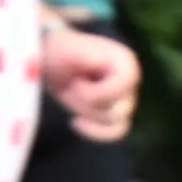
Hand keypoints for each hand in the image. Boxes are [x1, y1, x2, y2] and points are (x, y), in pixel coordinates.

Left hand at [42, 24, 138, 140]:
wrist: (52, 61)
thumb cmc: (60, 52)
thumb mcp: (69, 50)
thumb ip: (87, 56)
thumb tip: (100, 64)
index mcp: (125, 62)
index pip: (126, 85)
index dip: (99, 91)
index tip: (76, 82)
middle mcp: (129, 81)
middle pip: (121, 110)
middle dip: (90, 103)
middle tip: (72, 86)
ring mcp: (124, 99)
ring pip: (116, 123)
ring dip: (89, 113)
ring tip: (72, 96)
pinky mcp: (113, 113)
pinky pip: (115, 131)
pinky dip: (95, 131)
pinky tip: (75, 121)